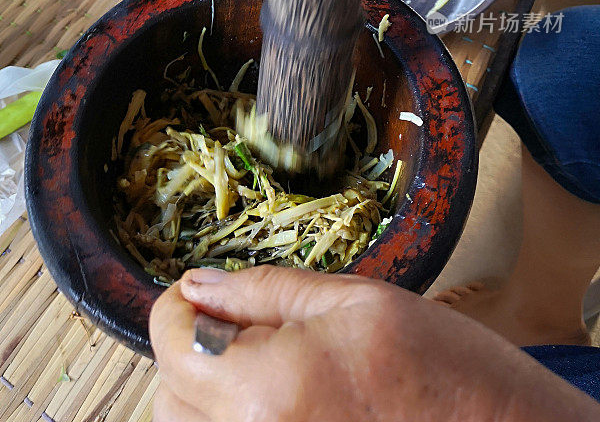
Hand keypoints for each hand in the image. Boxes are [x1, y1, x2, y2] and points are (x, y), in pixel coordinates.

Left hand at [149, 265, 596, 421]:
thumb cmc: (442, 367)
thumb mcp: (356, 301)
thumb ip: (266, 291)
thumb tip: (199, 283)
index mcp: (266, 387)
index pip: (170, 342)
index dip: (176, 305)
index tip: (199, 292)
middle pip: (169, 397)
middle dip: (188, 350)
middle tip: (236, 323)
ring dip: (205, 391)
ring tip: (262, 362)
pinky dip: (234, 418)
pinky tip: (279, 398)